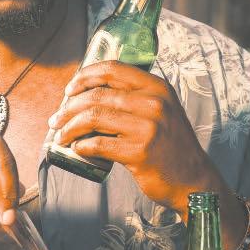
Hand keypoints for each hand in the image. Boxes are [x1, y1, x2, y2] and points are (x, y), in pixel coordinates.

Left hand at [47, 61, 223, 211]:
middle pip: (98, 95)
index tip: (69, 90)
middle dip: (69, 107)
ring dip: (69, 127)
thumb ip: (134, 98)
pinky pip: (98, 144)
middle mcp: (154, 103)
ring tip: (61, 135)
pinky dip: (81, 146)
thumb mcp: (161, 111)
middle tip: (56, 119)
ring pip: (93, 117)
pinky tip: (77, 149)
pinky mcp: (139, 152)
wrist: (193, 180)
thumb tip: (88, 94)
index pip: (113, 69)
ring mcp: (147, 127)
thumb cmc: (170, 146)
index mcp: (157, 87)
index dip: (85, 76)